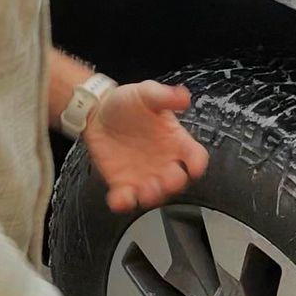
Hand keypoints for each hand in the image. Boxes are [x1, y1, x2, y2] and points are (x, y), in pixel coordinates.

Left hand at [85, 79, 209, 212]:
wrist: (97, 112)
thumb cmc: (127, 103)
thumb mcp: (147, 93)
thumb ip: (165, 96)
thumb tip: (183, 96)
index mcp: (175, 141)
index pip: (195, 156)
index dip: (197, 163)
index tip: (195, 167)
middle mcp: (164, 161)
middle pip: (177, 180)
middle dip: (173, 184)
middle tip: (167, 181)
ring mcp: (144, 174)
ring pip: (154, 193)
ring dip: (152, 196)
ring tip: (144, 192)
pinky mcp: (123, 182)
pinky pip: (126, 198)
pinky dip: (124, 202)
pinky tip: (120, 198)